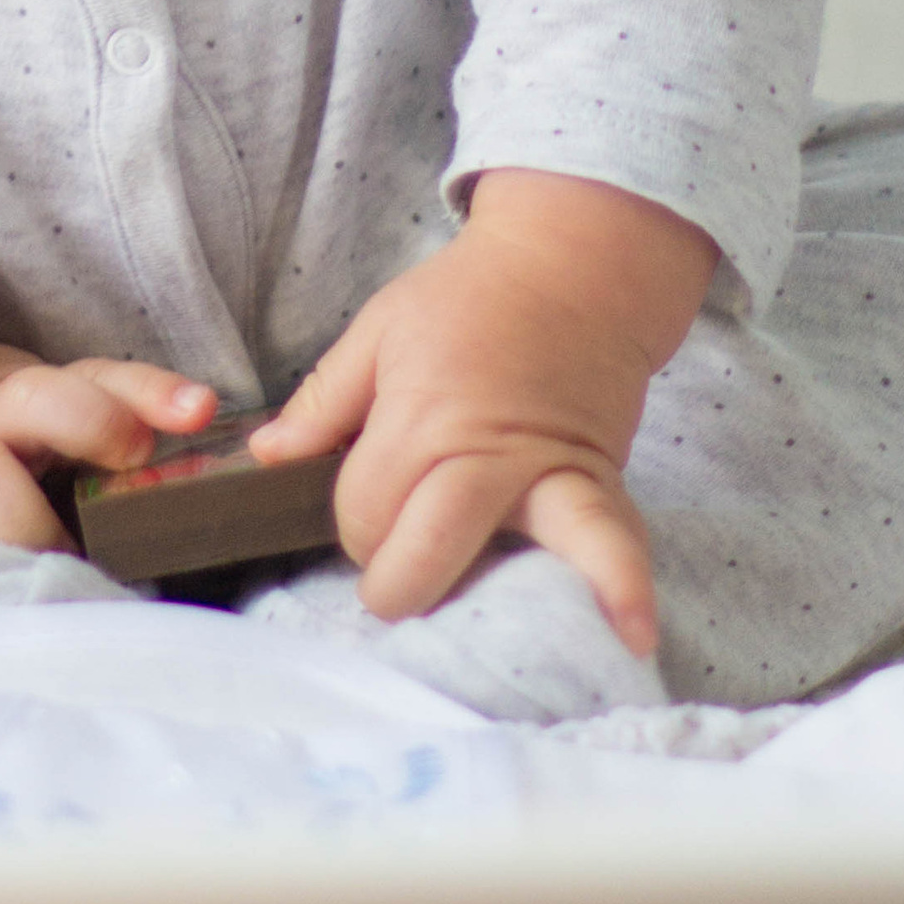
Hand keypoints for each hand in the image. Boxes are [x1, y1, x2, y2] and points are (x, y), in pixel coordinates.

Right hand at [0, 284, 217, 552]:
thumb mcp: (27, 428)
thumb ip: (96, 439)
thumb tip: (193, 452)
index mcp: (32, 390)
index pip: (103, 378)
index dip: (152, 392)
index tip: (198, 412)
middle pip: (46, 399)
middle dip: (90, 424)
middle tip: (124, 471)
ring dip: (25, 519)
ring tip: (53, 559)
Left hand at [247, 174, 716, 655]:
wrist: (573, 265)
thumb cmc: (469, 296)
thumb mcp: (378, 329)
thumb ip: (323, 399)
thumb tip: (269, 455)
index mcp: (417, 419)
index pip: (364, 513)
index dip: (353, 524)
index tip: (365, 508)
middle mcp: (480, 456)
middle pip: (422, 553)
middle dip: (396, 582)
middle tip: (395, 579)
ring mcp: (544, 474)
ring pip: (512, 556)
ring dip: (485, 599)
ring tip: (478, 638)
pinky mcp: (597, 481)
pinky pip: (613, 539)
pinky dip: (625, 587)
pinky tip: (634, 635)